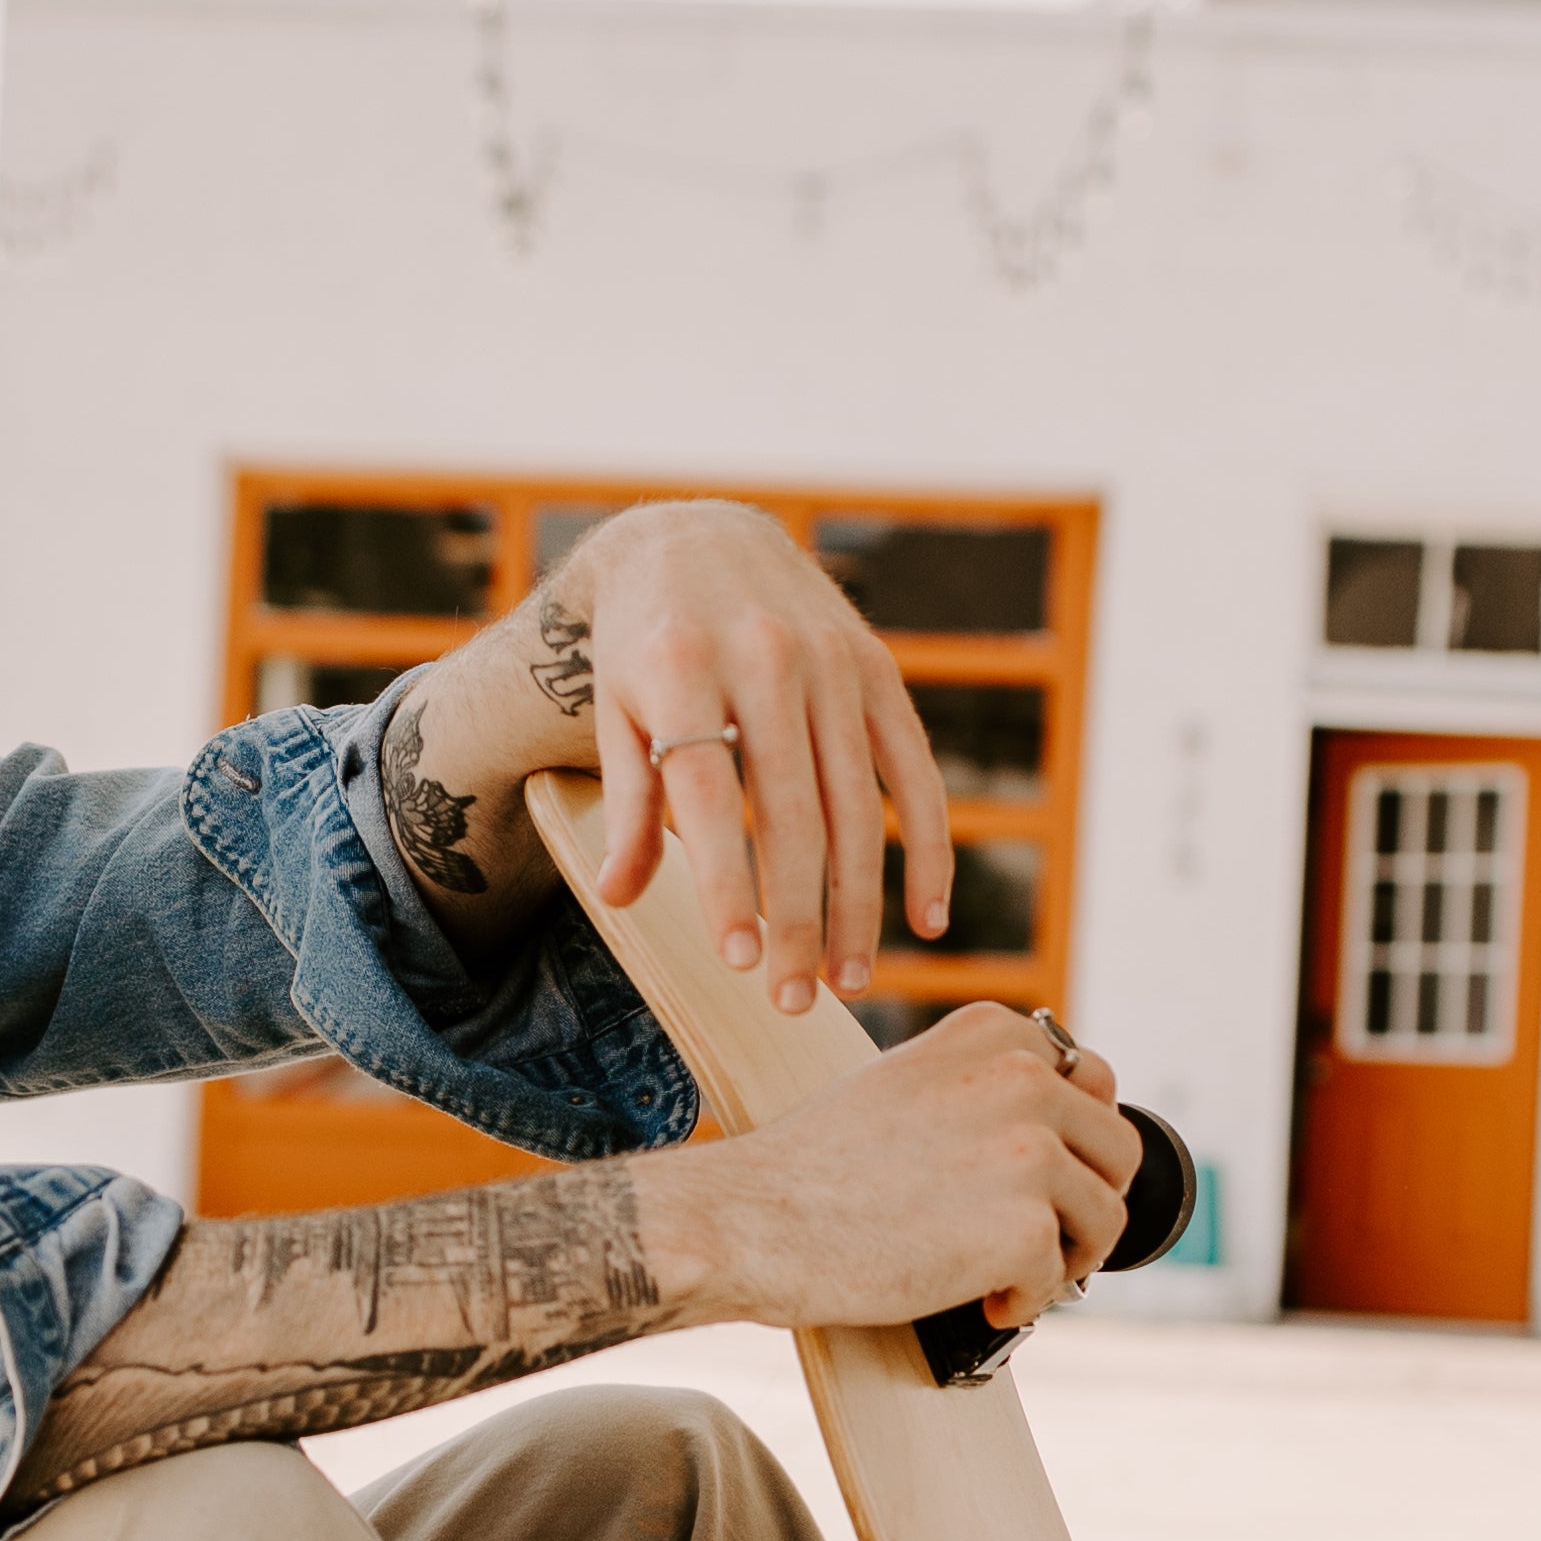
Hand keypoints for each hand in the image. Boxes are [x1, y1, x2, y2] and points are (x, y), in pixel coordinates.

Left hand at [367, 498, 950, 1006]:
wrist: (699, 539)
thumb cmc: (644, 646)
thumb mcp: (613, 710)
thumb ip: (629, 804)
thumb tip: (620, 901)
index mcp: (683, 668)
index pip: (712, 794)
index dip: (728, 882)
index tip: (740, 961)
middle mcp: (766, 660)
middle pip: (793, 813)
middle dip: (798, 916)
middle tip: (791, 1001)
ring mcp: (832, 662)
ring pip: (857, 805)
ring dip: (859, 904)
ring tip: (845, 982)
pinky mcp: (878, 669)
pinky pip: (914, 772)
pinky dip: (928, 848)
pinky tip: (927, 920)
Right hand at [631, 1008, 1137, 1332]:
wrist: (752, 1221)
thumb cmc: (813, 1166)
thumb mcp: (906, 1084)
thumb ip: (982, 1089)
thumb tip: (1057, 1133)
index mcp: (994, 1033)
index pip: (1091, 1083)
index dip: (1073, 1144)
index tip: (1040, 1181)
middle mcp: (1023, 1079)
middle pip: (1116, 1149)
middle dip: (1085, 1201)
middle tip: (1041, 1239)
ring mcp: (1029, 1152)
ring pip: (1106, 1216)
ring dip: (1067, 1255)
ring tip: (1010, 1276)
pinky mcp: (1024, 1228)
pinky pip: (1062, 1275)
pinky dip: (1025, 1299)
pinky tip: (982, 1301)